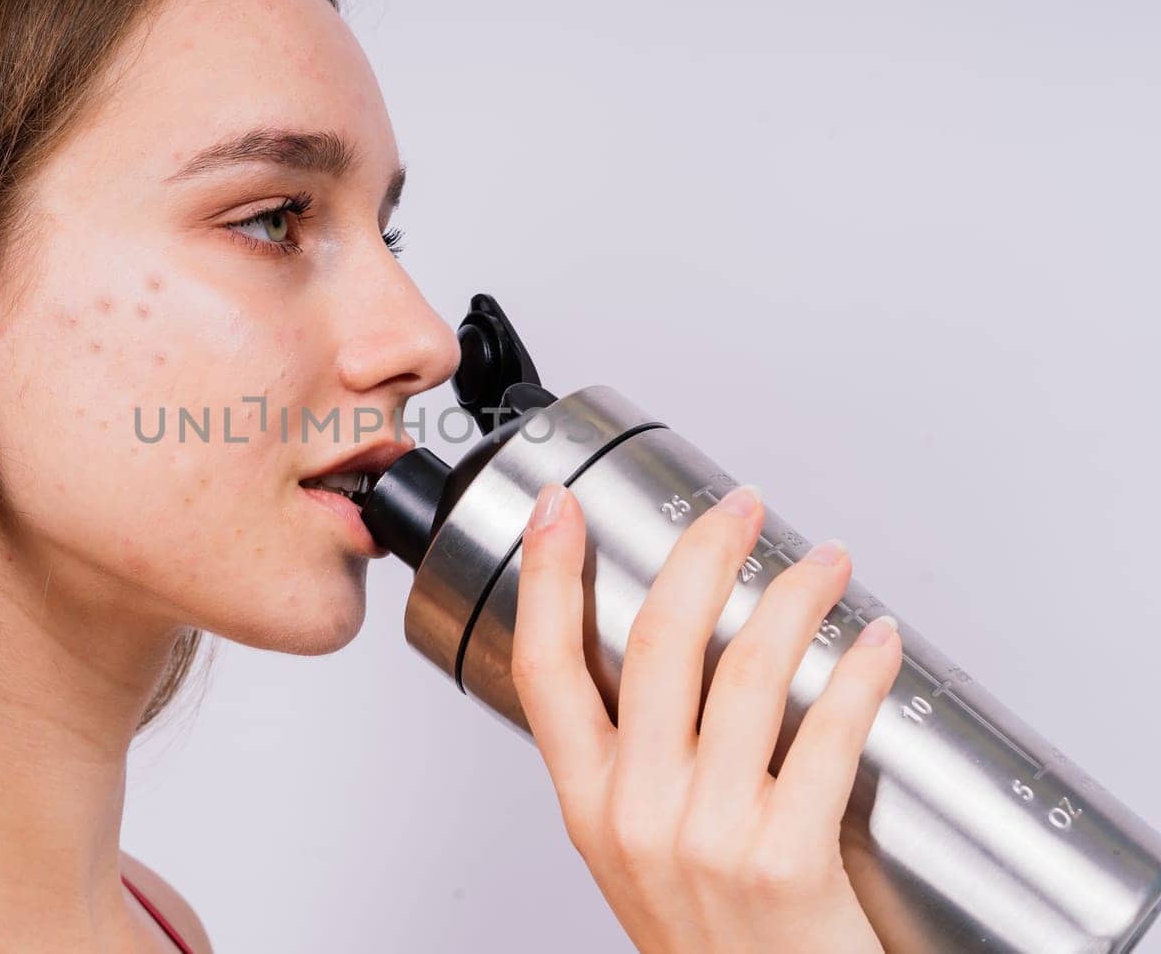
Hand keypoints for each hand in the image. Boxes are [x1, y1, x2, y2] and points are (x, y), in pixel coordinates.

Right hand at [510, 481, 900, 952]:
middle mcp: (636, 813)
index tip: (563, 509)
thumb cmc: (711, 943)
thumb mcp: (634, 854)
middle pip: (655, 643)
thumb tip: (660, 654)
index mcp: (588, 804)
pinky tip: (875, 644)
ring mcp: (707, 836)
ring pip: (744, 671)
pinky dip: (859, 674)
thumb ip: (630, 765)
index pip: (545, 666)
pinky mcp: (784, 858)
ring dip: (794, 596)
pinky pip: (825, 734)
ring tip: (824, 565)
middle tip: (739, 510)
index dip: (548, 576)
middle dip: (702, 552)